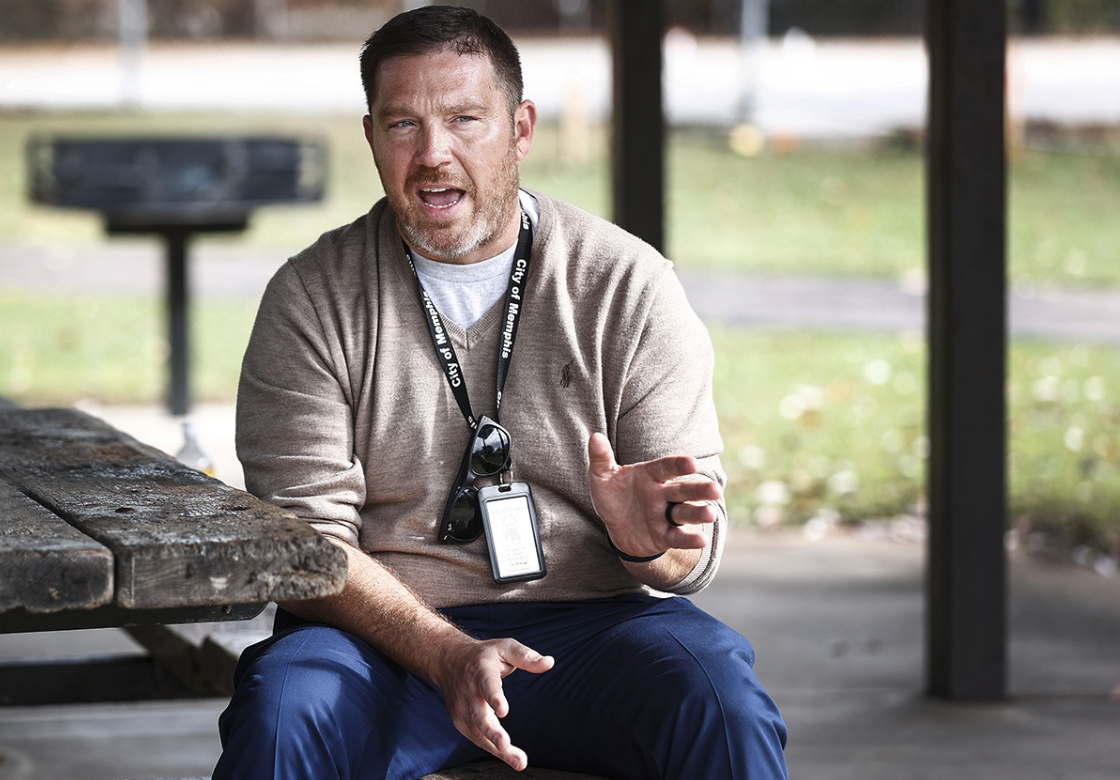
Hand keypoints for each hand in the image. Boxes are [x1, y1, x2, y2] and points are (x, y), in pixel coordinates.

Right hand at [432, 634, 554, 770]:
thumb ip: (527, 656)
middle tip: (505, 745)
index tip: (503, 711)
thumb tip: (549, 662)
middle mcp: (469, 692)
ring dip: (497, 749)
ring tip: (519, 762)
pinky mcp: (461, 722)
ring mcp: (462, 709)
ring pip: (478, 733)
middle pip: (479, 715)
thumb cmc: (484, 656)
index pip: (487, 685)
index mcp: (481, 671)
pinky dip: (493, 750)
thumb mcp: (505, 648)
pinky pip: (477, 739)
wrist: (449, 660)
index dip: (494, 698)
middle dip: (492, 732)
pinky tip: (510, 757)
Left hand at [587, 432, 721, 558]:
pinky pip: (678, 538)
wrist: (616, 528)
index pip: (666, 467)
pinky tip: (701, 540)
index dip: (678, 465)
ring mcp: (665, 515)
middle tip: (716, 490)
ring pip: (685, 513)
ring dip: (698, 513)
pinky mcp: (665, 536)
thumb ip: (601, 459)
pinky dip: (689, 539)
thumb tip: (595, 437)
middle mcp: (662, 494)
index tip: (691, 463)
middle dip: (699, 490)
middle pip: (684, 490)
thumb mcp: (602, 478)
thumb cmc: (613, 497)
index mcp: (650, 475)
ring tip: (710, 514)